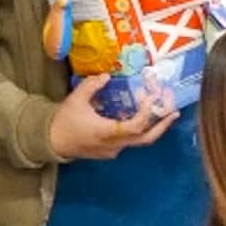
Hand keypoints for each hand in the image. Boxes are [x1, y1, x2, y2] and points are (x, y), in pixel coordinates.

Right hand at [49, 75, 179, 160]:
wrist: (51, 142)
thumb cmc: (64, 121)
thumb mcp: (75, 99)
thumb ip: (91, 85)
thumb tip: (107, 75)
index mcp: (107, 133)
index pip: (135, 127)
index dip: (146, 112)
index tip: (150, 97)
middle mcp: (114, 144)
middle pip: (146, 138)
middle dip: (163, 124)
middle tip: (175, 111)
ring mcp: (114, 149)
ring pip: (140, 140)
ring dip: (154, 125)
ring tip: (165, 111)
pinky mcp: (111, 150)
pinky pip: (131, 139)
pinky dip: (140, 128)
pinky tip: (143, 114)